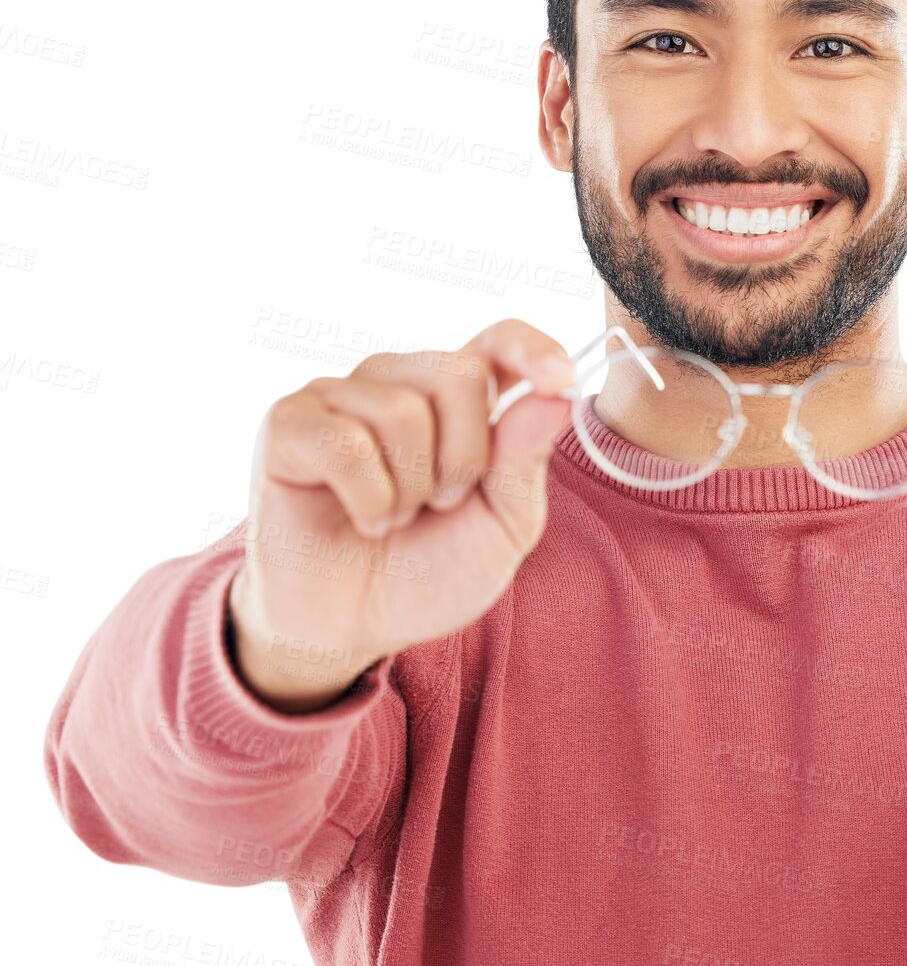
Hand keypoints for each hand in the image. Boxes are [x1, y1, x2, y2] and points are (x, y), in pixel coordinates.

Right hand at [231, 319, 577, 703]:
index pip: (499, 340)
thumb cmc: (428, 570)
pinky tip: (361, 520)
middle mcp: (399, 381)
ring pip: (403, 411)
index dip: (532, 347)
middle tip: (439, 504)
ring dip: (410, 488)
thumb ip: (526, 463)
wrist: (353, 625)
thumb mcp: (502, 529)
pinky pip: (345, 443)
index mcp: (458, 398)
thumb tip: (552, 396)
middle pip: (460, 373)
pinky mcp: (289, 423)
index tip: (557, 379)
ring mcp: (339, 395)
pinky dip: (368, 500)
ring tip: (394, 517)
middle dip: (465, 457)